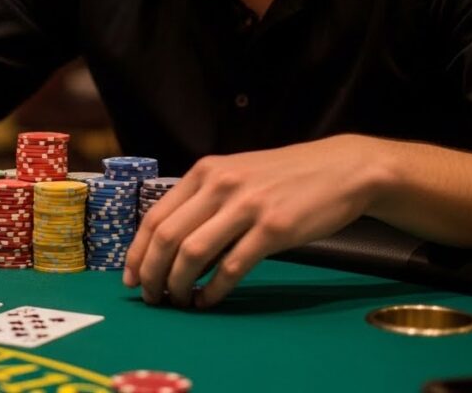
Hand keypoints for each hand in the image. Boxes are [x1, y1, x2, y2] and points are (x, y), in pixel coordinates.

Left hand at [123, 134, 389, 308]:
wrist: (340, 169)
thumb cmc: (284, 177)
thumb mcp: (235, 174)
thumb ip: (204, 200)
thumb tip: (169, 243)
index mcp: (205, 171)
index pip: (154, 216)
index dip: (137, 252)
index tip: (132, 278)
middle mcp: (219, 185)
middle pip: (167, 237)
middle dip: (152, 274)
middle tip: (152, 298)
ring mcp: (246, 206)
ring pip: (193, 253)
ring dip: (179, 285)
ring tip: (179, 302)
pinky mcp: (273, 229)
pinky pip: (232, 267)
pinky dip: (214, 290)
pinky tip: (209, 300)